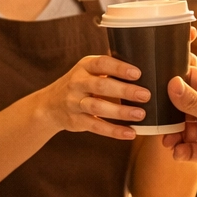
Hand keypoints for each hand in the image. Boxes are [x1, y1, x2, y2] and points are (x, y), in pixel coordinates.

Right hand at [34, 55, 148, 139]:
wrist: (50, 105)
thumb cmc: (81, 85)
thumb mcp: (89, 71)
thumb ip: (110, 69)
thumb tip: (146, 66)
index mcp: (84, 67)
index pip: (102, 63)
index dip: (119, 68)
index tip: (137, 73)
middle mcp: (77, 83)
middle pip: (101, 85)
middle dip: (124, 90)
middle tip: (145, 95)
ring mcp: (74, 102)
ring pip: (98, 106)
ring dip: (120, 111)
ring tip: (140, 114)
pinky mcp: (76, 120)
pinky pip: (96, 126)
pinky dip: (113, 131)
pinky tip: (130, 133)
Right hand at [162, 67, 196, 185]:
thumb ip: (192, 100)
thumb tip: (172, 84)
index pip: (191, 79)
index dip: (175, 82)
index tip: (158, 87)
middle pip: (181, 107)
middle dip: (169, 116)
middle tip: (160, 122)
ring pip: (182, 129)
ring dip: (173, 135)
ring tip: (168, 142)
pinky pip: (188, 149)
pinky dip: (181, 150)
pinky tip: (179, 153)